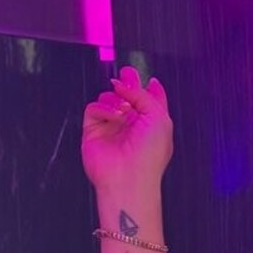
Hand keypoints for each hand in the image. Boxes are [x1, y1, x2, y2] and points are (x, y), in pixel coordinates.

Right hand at [82, 65, 172, 194]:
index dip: (149, 89)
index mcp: (152, 124)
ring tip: (123, 111)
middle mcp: (133, 126)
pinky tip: (113, 118)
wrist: (128, 177)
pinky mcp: (94, 130)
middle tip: (126, 75)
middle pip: (127, 96)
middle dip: (127, 84)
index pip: (150, 101)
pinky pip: (94, 107)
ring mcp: (113, 127)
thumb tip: (125, 83)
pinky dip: (103, 108)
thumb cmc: (149, 154)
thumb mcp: (158, 117)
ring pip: (109, 98)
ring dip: (116, 99)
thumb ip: (143, 94)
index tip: (147, 80)